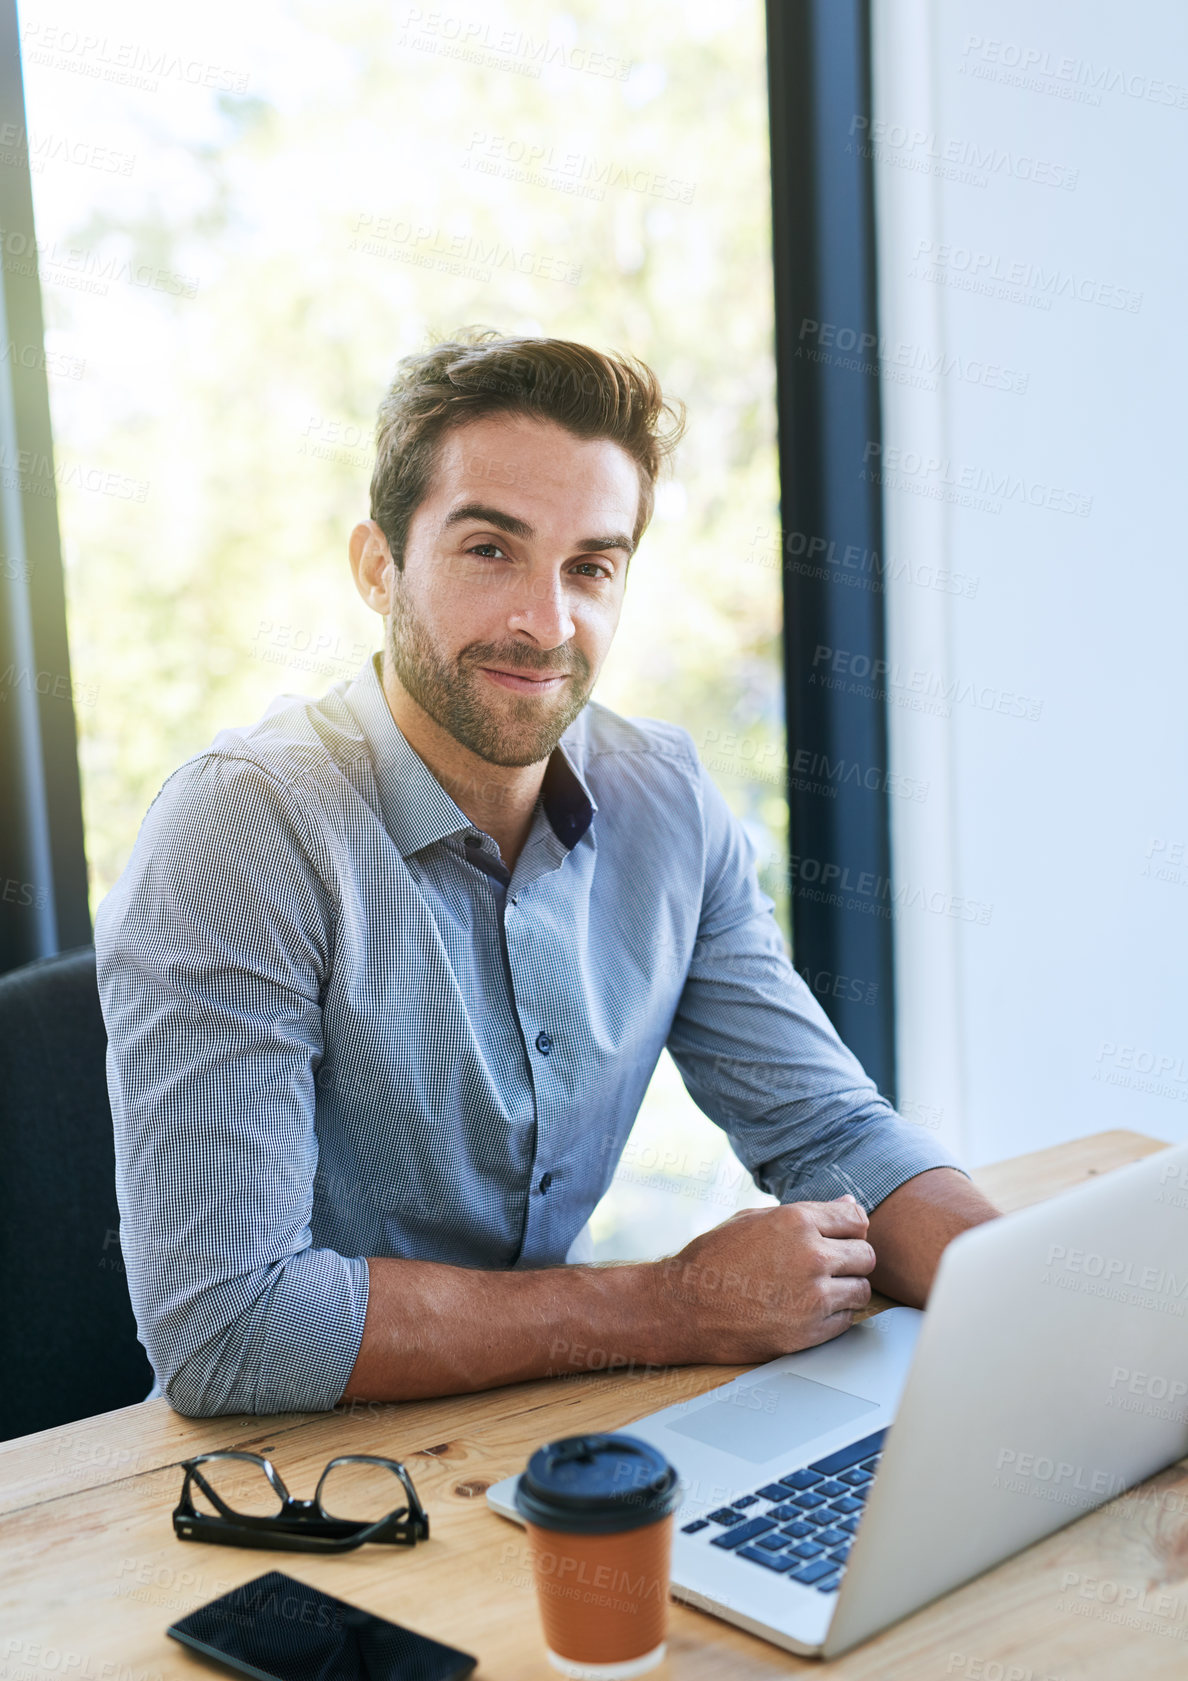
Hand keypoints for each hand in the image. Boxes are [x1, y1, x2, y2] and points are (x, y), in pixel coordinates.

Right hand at [650, 1196, 875, 1364]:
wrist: (683, 1306)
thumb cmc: (714, 1259)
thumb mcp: (754, 1220)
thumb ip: (807, 1213)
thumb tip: (850, 1207)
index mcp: (796, 1220)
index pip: (856, 1220)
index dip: (849, 1230)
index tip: (838, 1240)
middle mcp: (811, 1255)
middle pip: (866, 1256)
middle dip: (850, 1260)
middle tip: (827, 1267)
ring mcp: (813, 1296)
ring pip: (862, 1290)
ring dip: (846, 1290)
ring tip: (816, 1290)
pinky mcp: (810, 1332)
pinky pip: (847, 1320)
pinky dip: (835, 1316)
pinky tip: (808, 1310)